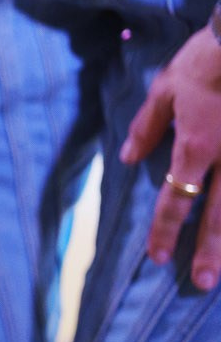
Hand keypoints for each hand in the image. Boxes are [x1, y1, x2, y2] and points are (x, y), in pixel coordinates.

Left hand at [121, 23, 220, 289]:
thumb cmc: (206, 58)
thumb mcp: (166, 89)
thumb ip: (147, 127)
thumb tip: (129, 158)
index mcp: (197, 146)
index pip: (175, 198)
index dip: (164, 229)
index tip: (156, 257)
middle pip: (218, 214)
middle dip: (208, 250)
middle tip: (201, 283)